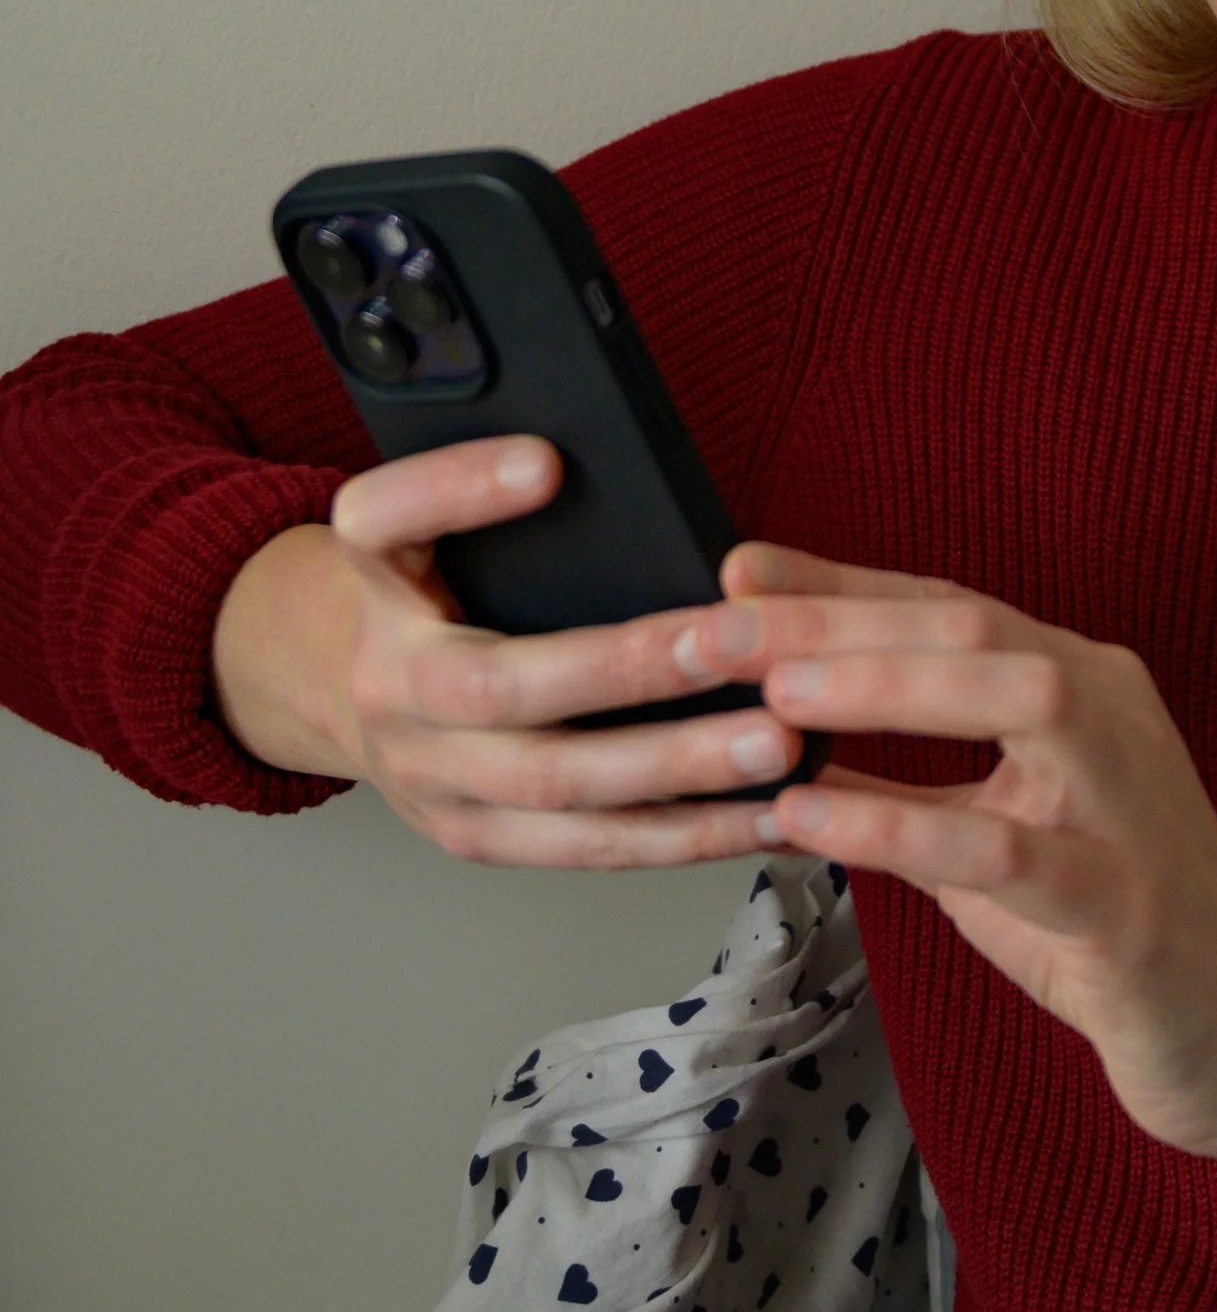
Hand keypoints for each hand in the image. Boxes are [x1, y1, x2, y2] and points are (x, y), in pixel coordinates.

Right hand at [209, 438, 803, 868]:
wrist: (346, 696)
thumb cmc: (422, 595)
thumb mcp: (420, 526)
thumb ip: (481, 492)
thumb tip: (562, 463)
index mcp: (379, 587)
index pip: (385, 523)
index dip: (458, 489)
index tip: (546, 461)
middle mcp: (396, 693)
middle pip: (504, 688)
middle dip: (629, 670)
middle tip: (734, 642)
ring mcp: (435, 783)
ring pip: (560, 791)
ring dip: (678, 771)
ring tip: (776, 744)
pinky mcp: (480, 841)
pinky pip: (590, 849)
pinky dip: (685, 835)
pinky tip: (764, 812)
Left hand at [689, 541, 1216, 1285]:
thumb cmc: (1110, 928)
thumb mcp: (990, 837)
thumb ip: (908, 777)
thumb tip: (779, 730)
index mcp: (1083, 687)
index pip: (945, 606)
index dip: (838, 584)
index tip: (736, 571)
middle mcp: (1114, 716)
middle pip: (970, 625)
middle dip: (838, 619)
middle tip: (720, 624)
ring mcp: (1130, 804)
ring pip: (1018, 695)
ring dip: (887, 686)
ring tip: (774, 697)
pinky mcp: (1130, 905)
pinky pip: (1009, 850)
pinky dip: (902, 824)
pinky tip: (813, 821)